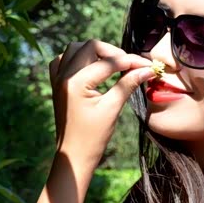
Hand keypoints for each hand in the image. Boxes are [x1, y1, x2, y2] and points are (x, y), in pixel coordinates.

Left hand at [48, 39, 154, 165]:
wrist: (73, 156)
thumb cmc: (93, 137)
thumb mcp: (112, 109)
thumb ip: (127, 84)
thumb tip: (147, 69)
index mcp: (76, 82)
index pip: (108, 62)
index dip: (130, 61)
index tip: (147, 66)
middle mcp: (63, 76)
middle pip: (89, 46)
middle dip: (112, 52)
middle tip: (129, 65)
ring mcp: (57, 79)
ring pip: (74, 49)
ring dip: (94, 52)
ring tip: (112, 64)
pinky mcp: (56, 84)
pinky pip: (62, 60)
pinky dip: (77, 58)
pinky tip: (90, 67)